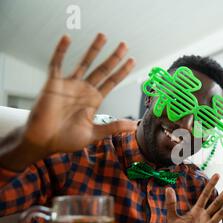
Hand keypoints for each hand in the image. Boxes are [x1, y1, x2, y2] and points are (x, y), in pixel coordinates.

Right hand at [23, 33, 135, 155]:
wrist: (43, 141)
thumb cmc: (66, 139)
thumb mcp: (94, 133)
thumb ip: (113, 127)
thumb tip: (134, 126)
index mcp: (94, 100)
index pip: (111, 82)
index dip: (122, 71)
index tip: (132, 60)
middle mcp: (84, 90)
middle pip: (102, 69)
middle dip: (114, 57)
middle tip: (125, 45)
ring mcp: (69, 85)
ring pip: (84, 62)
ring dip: (94, 49)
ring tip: (103, 36)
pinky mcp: (54, 83)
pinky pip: (57, 63)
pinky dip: (60, 51)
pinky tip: (67, 38)